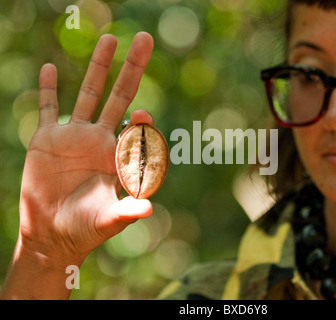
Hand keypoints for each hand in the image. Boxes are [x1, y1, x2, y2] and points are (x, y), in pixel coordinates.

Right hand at [19, 32, 154, 259]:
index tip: (143, 113)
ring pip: (89, 93)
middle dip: (132, 70)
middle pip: (120, 96)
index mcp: (120, 156)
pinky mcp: (47, 139)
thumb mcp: (109, 220)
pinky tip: (51, 68)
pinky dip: (48, 90)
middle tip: (144, 40)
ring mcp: (75, 136)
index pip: (137, 128)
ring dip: (98, 67)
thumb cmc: (86, 228)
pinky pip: (48, 108)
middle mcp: (101, 139)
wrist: (53, 233)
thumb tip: (149, 207)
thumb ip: (128, 210)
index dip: (143, 119)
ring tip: (109, 40)